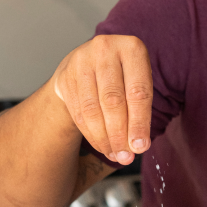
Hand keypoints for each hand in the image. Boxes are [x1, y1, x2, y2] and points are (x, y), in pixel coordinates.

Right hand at [53, 35, 151, 164]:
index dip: (139, 123)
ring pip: (93, 110)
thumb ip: (141, 111)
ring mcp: (81, 62)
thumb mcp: (138, 83)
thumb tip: (137, 147)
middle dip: (120, 135)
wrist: (88, 62)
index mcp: (131, 48)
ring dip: (105, 139)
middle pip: (113, 102)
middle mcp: (105, 50)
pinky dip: (92, 136)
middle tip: (126, 157)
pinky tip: (103, 146)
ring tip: (116, 156)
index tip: (141, 147)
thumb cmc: (122, 76)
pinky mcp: (65, 77)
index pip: (137, 92)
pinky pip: (79, 114)